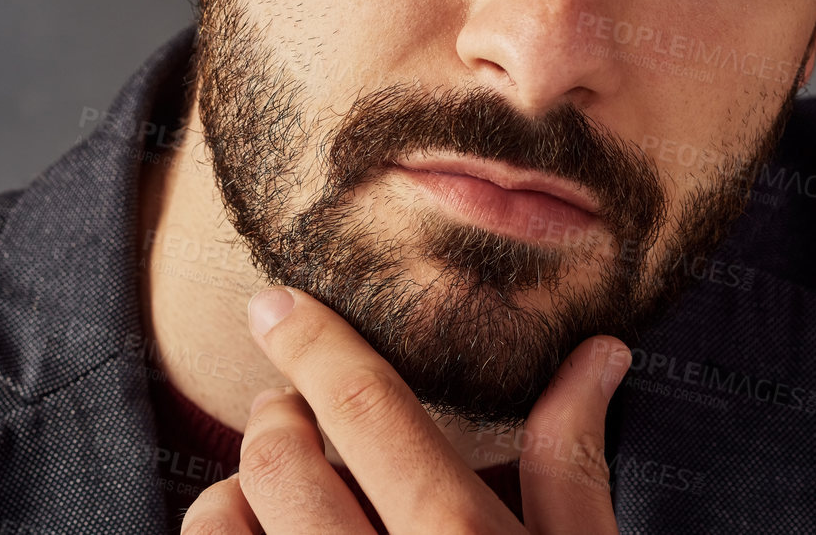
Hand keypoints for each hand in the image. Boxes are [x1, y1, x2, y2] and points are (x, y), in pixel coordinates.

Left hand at [180, 286, 628, 533]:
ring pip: (217, 530)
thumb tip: (598, 353)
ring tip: (267, 500)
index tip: (276, 303)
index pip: (366, 408)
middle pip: (279, 460)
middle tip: (294, 420)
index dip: (313, 341)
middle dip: (276, 419)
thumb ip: (571, 464)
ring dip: (231, 497)